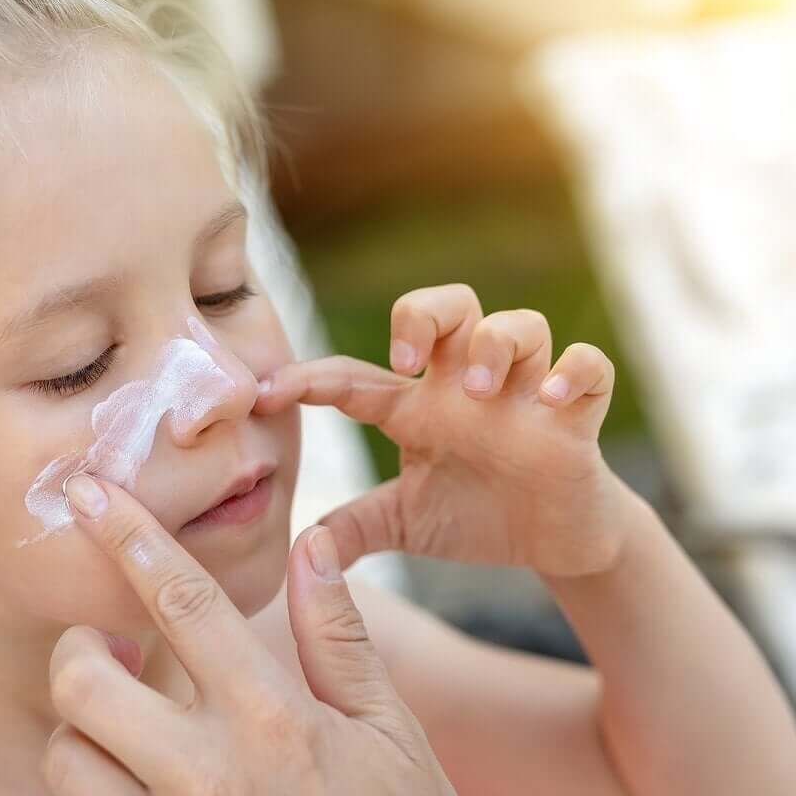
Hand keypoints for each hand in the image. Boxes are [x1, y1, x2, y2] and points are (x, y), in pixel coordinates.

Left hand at [41, 474, 455, 795]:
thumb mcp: (388, 729)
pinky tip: (130, 778)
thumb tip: (312, 545)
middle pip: (85, 682)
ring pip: (67, 758)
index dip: (127, 534)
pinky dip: (92, 787)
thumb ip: (339, 638)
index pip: (183, 600)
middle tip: (107, 647)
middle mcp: (209, 773)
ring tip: (121, 727)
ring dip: (81, 731)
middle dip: (78, 648)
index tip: (85, 491)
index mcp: (273, 716)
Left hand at [256, 283, 627, 577]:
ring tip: (475, 390)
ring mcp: (524, 396)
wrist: (555, 540)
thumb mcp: (404, 523)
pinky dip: (574, 371)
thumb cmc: (475, 516)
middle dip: (423, 314)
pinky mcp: (577, 417)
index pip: (358, 376)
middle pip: (447, 306)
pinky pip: (590, 367)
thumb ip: (355, 528)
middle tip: (406, 362)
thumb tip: (300, 549)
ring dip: (494, 344)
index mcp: (418, 408)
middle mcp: (466, 388)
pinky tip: (551, 399)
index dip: (309, 379)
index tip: (266, 395)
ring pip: (518, 324)